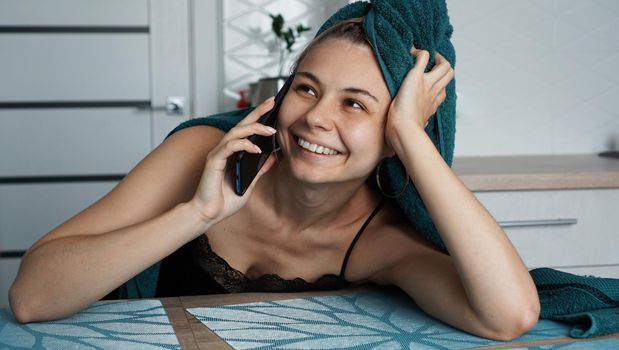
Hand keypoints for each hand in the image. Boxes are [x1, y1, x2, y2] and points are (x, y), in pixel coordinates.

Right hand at [189, 97, 277, 224]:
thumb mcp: (249, 182)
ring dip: (254, 128)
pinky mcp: (214, 161)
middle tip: (271, 102)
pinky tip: (256, 148)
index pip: (246, 130)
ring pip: (236, 133)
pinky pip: (230, 147)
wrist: (209, 214)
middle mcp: (224, 150)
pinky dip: (244, 145)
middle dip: (257, 112)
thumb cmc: (224, 200)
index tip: (272, 106)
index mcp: (232, 153)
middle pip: (242, 125)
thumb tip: (273, 156)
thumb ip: (259, 169)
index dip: (258, 117)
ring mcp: (218, 154)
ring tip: (270, 130)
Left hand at [385, 48, 453, 144]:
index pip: (443, 91)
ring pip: (445, 65)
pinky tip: (411, 52)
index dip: (439, 84)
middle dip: (443, 65)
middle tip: (431, 63)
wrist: (404, 132)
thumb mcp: (410, 130)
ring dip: (436, 57)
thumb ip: (408, 130)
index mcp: (432, 105)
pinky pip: (423, 57)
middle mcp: (433, 93)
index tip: (429, 82)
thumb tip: (399, 144)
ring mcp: (427, 84)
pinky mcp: (416, 77)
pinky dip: (419, 52)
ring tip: (424, 55)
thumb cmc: (404, 135)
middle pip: (450, 74)